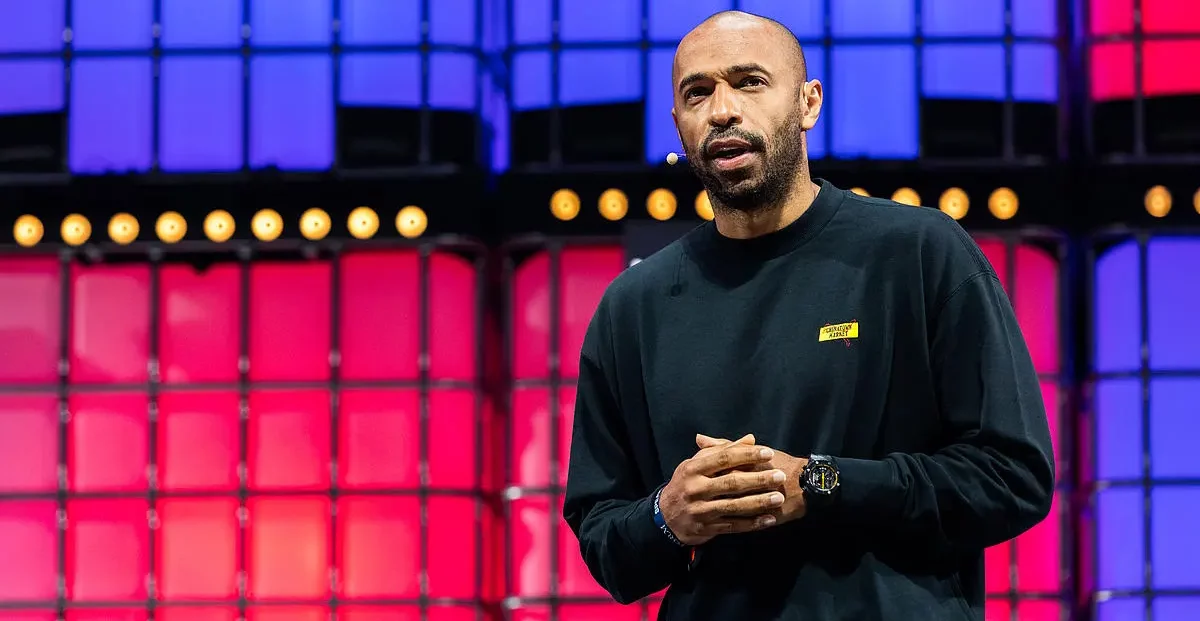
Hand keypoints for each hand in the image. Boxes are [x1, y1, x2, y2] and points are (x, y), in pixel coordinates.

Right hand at [658, 434, 788, 544]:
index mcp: (693, 469)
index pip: (723, 458)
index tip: (768, 452)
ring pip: (734, 506)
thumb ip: (723, 450)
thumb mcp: (696, 463)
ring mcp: (701, 510)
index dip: (747, 455)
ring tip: (778, 497)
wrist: (666, 516)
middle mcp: (695, 489)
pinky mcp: (706, 528)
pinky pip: (733, 526)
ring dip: (758, 503)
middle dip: (758, 479)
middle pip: (731, 483)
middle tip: (779, 476)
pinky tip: (769, 519)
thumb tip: (750, 438)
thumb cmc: (686, 483)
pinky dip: (752, 524)